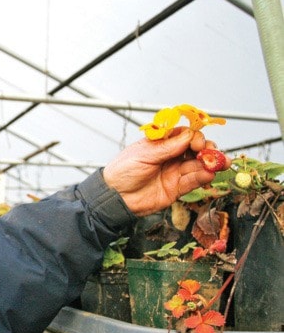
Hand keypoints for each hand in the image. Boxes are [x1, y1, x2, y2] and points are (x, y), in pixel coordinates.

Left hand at [103, 127, 227, 216]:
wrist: (115, 197)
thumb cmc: (122, 172)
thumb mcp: (143, 155)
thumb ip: (167, 148)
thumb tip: (188, 136)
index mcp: (160, 144)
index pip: (184, 135)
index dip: (194, 137)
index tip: (197, 142)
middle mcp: (170, 157)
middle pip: (196, 150)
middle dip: (207, 149)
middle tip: (210, 152)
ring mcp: (174, 172)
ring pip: (198, 165)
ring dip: (210, 163)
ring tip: (218, 163)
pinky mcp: (176, 188)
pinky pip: (193, 181)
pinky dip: (203, 177)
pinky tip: (209, 174)